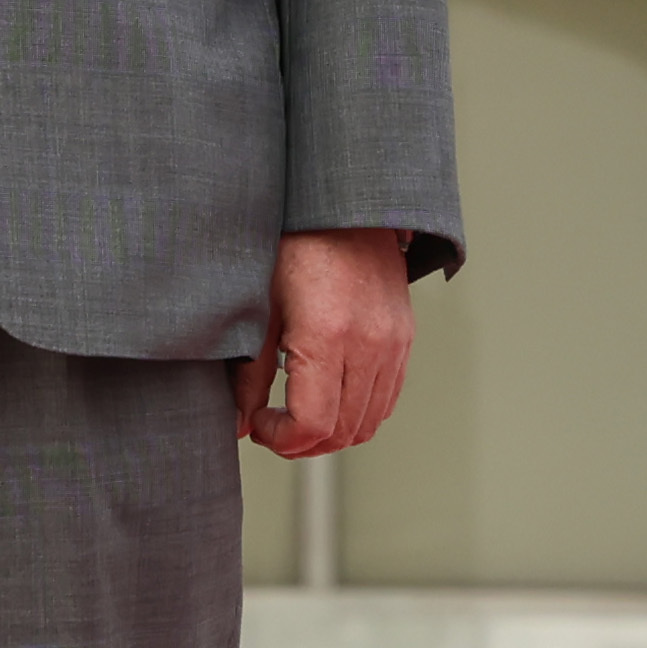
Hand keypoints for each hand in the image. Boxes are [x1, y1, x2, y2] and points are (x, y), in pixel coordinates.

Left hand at [236, 229, 414, 457]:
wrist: (345, 203)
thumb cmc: (295, 243)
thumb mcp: (259, 305)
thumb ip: (249, 373)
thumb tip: (241, 423)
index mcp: (327, 334)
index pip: (313, 425)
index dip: (280, 438)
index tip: (259, 423)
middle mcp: (369, 343)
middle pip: (342, 432)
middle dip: (302, 443)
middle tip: (272, 424)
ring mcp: (393, 342)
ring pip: (369, 422)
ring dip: (332, 433)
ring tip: (299, 413)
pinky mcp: (405, 337)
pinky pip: (387, 398)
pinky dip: (359, 412)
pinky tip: (329, 396)